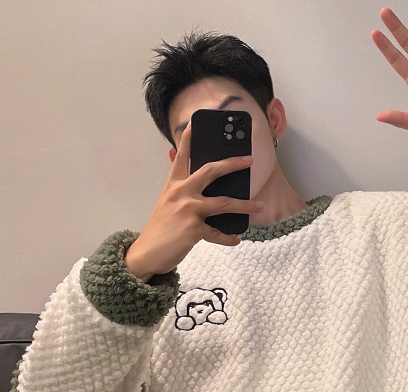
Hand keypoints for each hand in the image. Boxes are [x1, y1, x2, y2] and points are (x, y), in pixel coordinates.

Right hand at [124, 123, 265, 280]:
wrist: (147, 253)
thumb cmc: (160, 230)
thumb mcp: (166, 203)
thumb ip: (178, 188)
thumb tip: (183, 169)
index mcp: (173, 185)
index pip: (181, 157)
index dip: (187, 139)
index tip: (195, 122)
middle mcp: (181, 193)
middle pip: (210, 171)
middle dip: (232, 164)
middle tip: (249, 160)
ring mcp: (188, 210)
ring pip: (223, 203)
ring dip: (245, 205)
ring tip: (260, 206)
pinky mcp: (193, 228)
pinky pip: (217, 232)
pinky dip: (228, 237)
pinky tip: (236, 239)